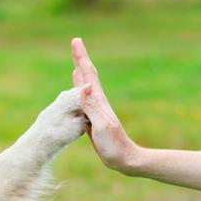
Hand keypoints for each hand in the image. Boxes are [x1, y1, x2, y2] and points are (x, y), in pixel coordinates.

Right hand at [71, 38, 140, 172]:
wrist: (125, 159)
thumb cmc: (114, 145)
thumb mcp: (102, 126)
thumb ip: (92, 107)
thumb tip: (84, 86)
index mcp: (99, 101)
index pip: (88, 75)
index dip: (81, 58)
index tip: (76, 41)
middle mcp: (98, 102)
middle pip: (87, 76)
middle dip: (81, 59)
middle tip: (76, 43)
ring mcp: (96, 110)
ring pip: (85, 86)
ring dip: (80, 73)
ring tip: (76, 63)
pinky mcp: (93, 119)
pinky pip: (84, 100)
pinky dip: (79, 91)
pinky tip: (78, 90)